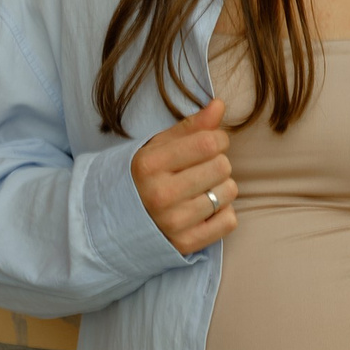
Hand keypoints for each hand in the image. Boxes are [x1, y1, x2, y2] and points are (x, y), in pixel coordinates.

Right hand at [131, 100, 237, 254]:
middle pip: (222, 166)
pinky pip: (229, 221)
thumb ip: (191, 126)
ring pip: (229, 192)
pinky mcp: (186, 244)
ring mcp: (173, 222)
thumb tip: (220, 105)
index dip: (218, 139)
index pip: (208, 142)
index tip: (210, 144)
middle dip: (218, 163)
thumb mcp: (159, 147)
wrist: (120, 221)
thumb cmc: (147, 177)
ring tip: (202, 189)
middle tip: (202, 169)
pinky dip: (223, 213)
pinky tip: (205, 210)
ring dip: (222, 187)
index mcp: (150, 164)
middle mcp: (160, 195)